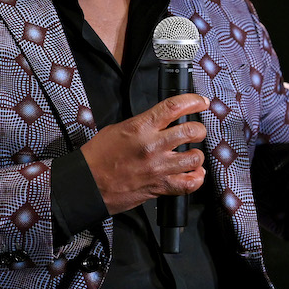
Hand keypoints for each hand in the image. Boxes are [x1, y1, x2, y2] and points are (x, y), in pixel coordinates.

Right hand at [81, 93, 208, 214]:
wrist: (87, 183)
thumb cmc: (97, 157)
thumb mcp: (118, 129)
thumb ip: (142, 124)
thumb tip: (160, 122)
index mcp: (141, 128)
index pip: (174, 107)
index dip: (193, 101)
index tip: (201, 102)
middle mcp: (152, 146)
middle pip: (191, 131)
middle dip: (199, 130)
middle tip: (197, 131)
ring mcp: (158, 168)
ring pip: (194, 158)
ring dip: (197, 155)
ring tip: (192, 154)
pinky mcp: (159, 187)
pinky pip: (188, 184)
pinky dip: (196, 179)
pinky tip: (194, 174)